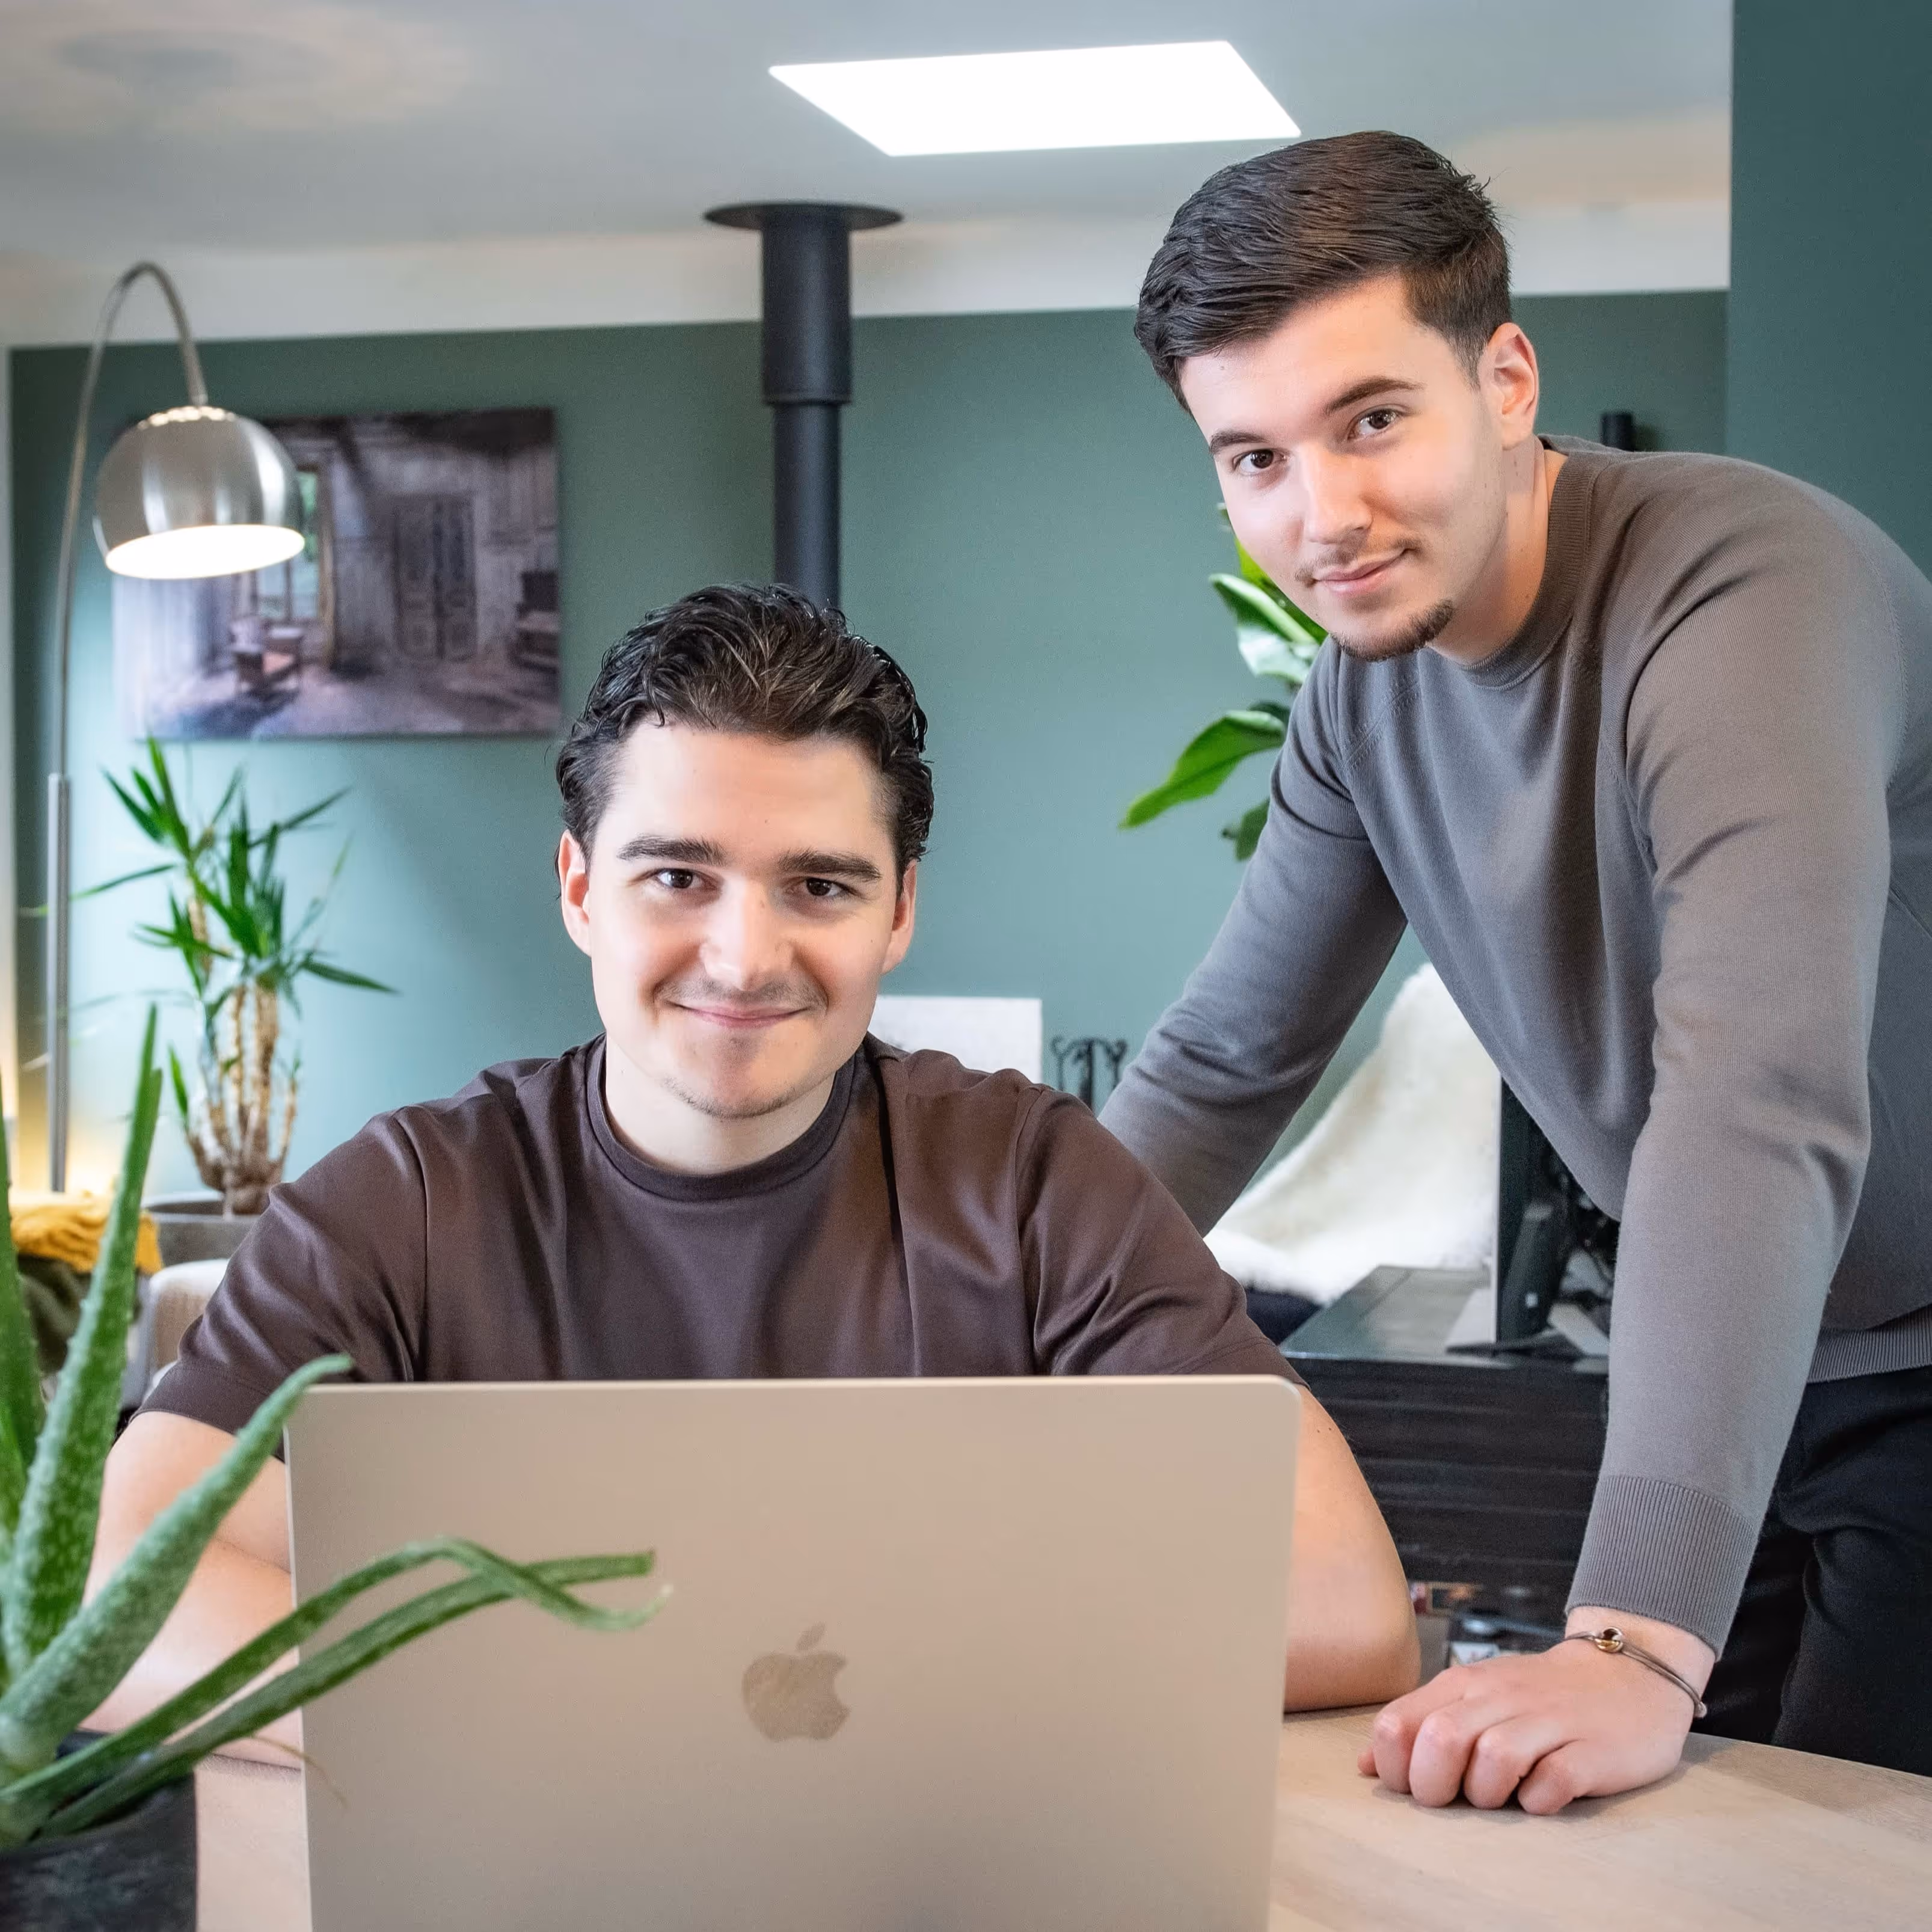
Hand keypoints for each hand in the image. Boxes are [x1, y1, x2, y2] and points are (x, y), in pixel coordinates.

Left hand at [1355, 1608, 1712, 1813]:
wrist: (1630, 1673)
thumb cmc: (1541, 1696)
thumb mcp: (1476, 1697)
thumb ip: (1421, 1724)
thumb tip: (1366, 1764)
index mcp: (1465, 1685)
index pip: (1398, 1722)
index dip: (1393, 1766)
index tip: (1412, 1786)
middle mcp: (1501, 1698)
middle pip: (1440, 1739)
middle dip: (1433, 1784)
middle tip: (1453, 1800)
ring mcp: (1549, 1722)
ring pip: (1494, 1759)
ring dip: (1486, 1794)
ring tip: (1499, 1797)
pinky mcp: (1593, 1752)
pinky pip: (1555, 1783)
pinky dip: (1540, 1801)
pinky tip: (1541, 1798)